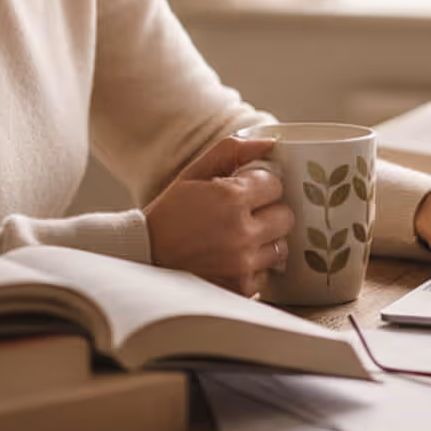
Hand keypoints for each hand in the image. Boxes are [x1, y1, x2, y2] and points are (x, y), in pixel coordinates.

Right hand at [144, 136, 294, 295]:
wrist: (145, 257)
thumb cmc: (171, 212)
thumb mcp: (194, 173)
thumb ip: (232, 150)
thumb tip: (270, 142)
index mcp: (231, 199)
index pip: (275, 185)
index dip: (259, 185)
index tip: (244, 190)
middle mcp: (241, 233)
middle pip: (285, 216)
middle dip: (269, 211)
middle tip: (245, 213)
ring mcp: (243, 264)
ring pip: (281, 245)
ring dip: (265, 240)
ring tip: (238, 237)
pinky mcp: (242, 288)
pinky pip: (267, 272)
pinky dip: (254, 266)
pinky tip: (232, 258)